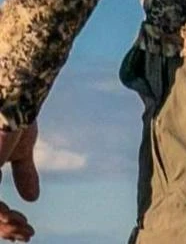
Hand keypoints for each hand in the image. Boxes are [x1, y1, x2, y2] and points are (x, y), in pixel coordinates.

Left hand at [0, 124, 38, 241]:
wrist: (17, 103)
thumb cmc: (17, 120)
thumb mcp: (21, 153)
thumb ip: (23, 174)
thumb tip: (32, 198)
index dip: (6, 220)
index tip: (26, 225)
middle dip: (6, 229)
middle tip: (27, 234)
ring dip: (5, 227)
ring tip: (25, 230)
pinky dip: (1, 216)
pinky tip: (14, 220)